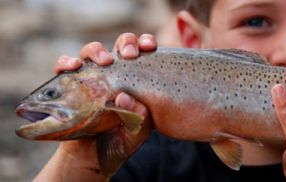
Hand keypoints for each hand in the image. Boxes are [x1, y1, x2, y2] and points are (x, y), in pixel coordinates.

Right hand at [34, 33, 156, 180]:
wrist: (93, 157)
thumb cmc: (121, 140)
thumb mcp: (137, 132)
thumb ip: (139, 117)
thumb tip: (123, 96)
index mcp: (136, 78)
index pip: (143, 52)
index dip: (145, 42)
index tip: (149, 46)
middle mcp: (115, 72)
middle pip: (120, 45)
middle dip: (126, 43)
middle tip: (129, 55)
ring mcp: (92, 76)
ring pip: (92, 51)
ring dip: (96, 50)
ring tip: (104, 61)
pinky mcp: (69, 84)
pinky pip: (63, 67)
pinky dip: (65, 62)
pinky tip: (72, 67)